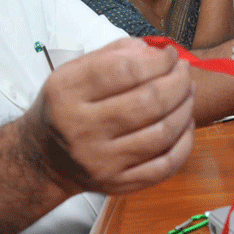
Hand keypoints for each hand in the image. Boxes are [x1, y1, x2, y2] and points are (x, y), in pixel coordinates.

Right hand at [21, 38, 194, 195]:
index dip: (158, 59)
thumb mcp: (74, 72)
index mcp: (67, 93)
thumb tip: (156, 50)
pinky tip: (186, 124)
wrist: (45, 159)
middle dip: (178, 81)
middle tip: (185, 71)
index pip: (125, 70)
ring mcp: (101, 161)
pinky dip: (184, 142)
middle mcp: (82, 129)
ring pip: (162, 133)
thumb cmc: (67, 107)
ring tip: (188, 93)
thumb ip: (114, 54)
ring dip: (185, 107)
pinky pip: (165, 165)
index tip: (171, 54)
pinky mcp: (118, 183)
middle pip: (149, 101)